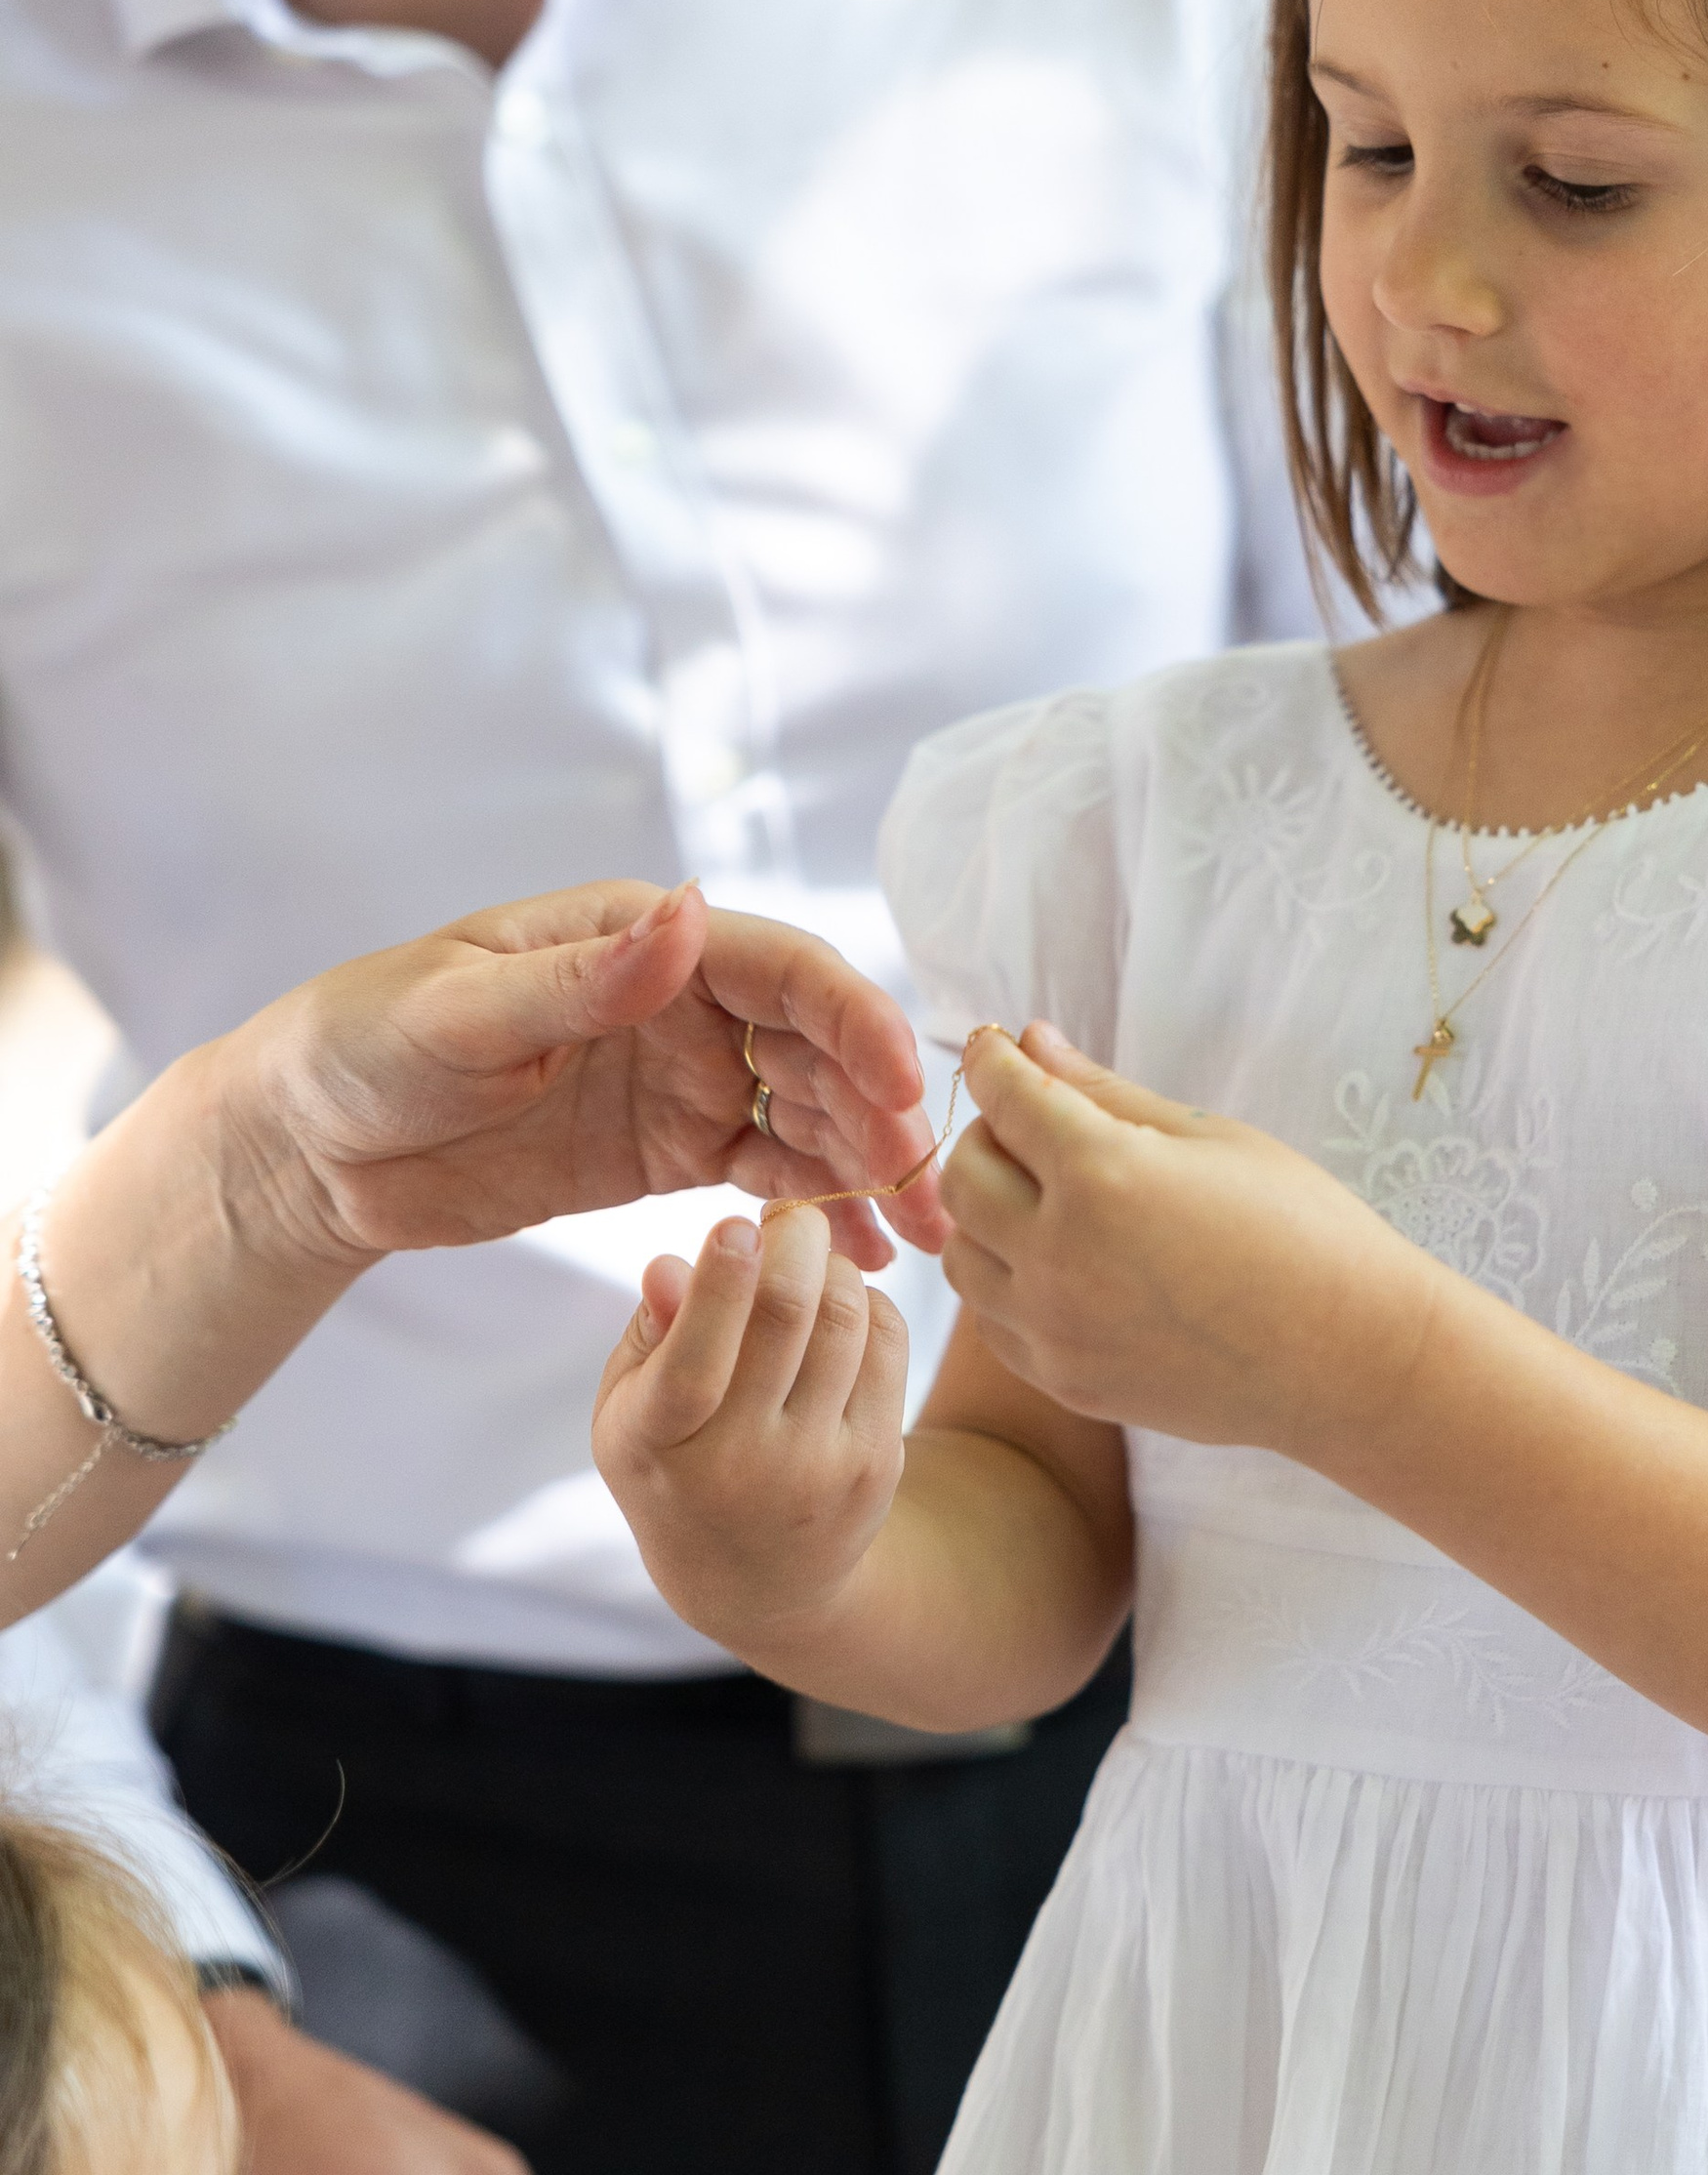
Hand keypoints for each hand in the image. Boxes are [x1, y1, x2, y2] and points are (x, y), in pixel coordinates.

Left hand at [220, 878, 943, 1282]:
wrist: (308, 1148)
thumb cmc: (362, 1048)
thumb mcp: (460, 1014)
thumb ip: (584, 981)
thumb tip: (691, 915)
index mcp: (643, 937)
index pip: (784, 970)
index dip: (856, 1024)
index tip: (902, 1092)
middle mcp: (683, 1001)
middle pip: (820, 1049)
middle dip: (885, 1117)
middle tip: (932, 1196)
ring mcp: (684, 1078)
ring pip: (811, 1117)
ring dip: (873, 1171)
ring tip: (926, 1240)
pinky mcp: (669, 1152)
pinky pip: (768, 1178)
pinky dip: (823, 1213)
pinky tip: (869, 1260)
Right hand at [594, 1199, 912, 1663]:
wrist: (759, 1581)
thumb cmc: (678, 1464)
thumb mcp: (634, 1411)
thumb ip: (648, 1335)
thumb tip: (673, 1263)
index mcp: (658, 1445)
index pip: (694, 1362)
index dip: (721, 1283)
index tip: (735, 1224)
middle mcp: (740, 1463)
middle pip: (788, 1318)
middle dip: (796, 1240)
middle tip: (791, 1218)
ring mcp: (816, 1466)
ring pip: (845, 1320)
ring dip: (832, 1269)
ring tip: (810, 1266)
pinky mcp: (875, 1463)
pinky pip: (887, 1344)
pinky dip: (868, 1302)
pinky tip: (841, 1309)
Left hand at [934, 1022, 1423, 1452]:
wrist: (1349, 1356)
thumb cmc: (1300, 1228)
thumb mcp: (1207, 1136)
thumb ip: (1104, 1090)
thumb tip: (1031, 1040)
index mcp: (1102, 1174)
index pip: (1004, 1096)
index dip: (993, 1059)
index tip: (997, 1047)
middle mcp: (1061, 1255)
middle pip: (962, 1175)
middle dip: (988, 1135)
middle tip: (1035, 1127)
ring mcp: (1058, 1328)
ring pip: (963, 1254)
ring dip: (988, 1216)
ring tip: (1050, 1202)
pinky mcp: (1066, 1381)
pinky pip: (994, 1321)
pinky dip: (1008, 1283)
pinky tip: (1063, 1267)